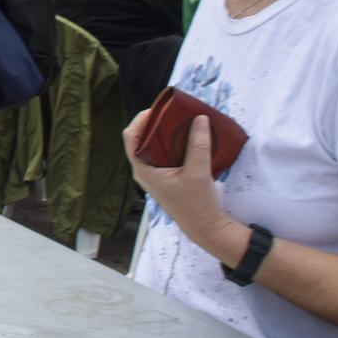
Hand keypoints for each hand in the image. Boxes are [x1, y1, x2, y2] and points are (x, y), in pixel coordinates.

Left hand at [122, 111, 231, 246]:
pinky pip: (163, 154)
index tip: (158, 109)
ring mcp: (154, 174)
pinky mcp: (165, 177)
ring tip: (180, 120)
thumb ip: (198, 144)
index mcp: (142, 168)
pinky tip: (187, 138)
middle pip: (141, 138)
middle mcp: (144, 170)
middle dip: (155, 123)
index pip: (131, 136)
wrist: (206, 227)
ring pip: (153, 146)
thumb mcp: (198, 172)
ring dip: (165, 133)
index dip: (141, 119)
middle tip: (173, 112)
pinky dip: (172, 144)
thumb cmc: (197, 204)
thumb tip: (200, 118)